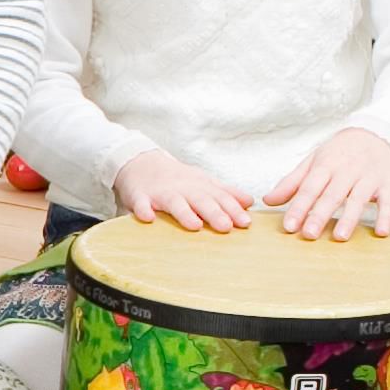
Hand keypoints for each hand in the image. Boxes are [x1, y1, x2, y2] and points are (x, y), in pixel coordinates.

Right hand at [109, 151, 254, 232]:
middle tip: (226, 227)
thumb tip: (250, 202)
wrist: (140, 162)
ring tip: (195, 226)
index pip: (220, 197)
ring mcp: (161, 193)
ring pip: (174, 203)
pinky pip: (141, 204)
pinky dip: (143, 210)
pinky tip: (148, 219)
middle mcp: (183, 189)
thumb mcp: (203, 181)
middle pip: (200, 200)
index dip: (233, 209)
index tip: (246, 223)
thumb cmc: (176, 178)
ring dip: (184, 214)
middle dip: (214, 213)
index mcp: (200, 186)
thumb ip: (225, 192)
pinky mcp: (140, 196)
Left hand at [265, 127, 389, 241]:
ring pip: (358, 198)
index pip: (309, 188)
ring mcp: (368, 177)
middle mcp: (346, 171)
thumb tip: (267, 200)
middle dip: (320, 215)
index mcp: (325, 165)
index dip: (299, 207)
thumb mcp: (314, 162)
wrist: (375, 134)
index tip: (289, 226)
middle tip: (309, 234)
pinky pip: (388, 200)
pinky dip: (387, 216)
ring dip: (350, 218)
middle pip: (332, 195)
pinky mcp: (387, 183)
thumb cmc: (339, 153)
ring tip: (340, 237)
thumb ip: (291, 183)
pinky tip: (382, 233)